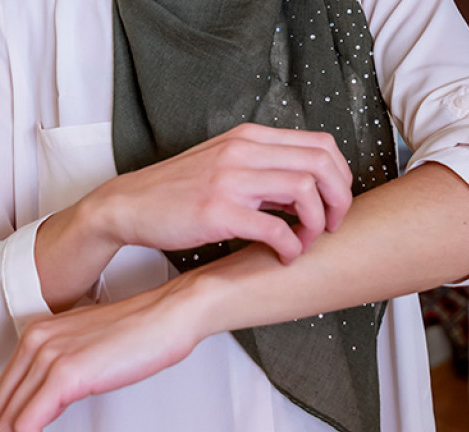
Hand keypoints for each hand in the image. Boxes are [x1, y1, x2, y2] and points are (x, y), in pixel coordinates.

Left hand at [0, 279, 205, 431]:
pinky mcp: (64, 375)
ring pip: (9, 424)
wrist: (171, 315)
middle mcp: (34, 342)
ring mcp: (47, 356)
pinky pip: (28, 428)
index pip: (4, 393)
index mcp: (37, 334)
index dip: (13, 431)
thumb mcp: (89, 345)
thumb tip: (55, 400)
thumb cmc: (145, 332)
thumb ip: (65, 365)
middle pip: (0, 410)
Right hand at [88, 123, 353, 262]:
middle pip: (322, 164)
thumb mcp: (225, 164)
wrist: (128, 205)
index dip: (340, 177)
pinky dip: (291, 247)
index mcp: (250, 138)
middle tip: (333, 225)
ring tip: (305, 241)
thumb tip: (308, 191)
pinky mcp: (218, 211)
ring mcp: (231, 179)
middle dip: (339, 200)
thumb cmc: (178, 191)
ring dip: (318, 223)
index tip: (334, 203)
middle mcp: (243, 151)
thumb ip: (265, 169)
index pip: (321, 144)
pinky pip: (276, 229)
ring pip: (305, 191)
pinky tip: (284, 256)